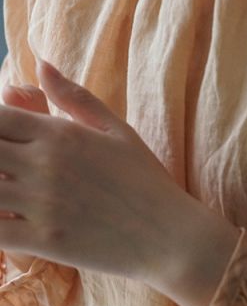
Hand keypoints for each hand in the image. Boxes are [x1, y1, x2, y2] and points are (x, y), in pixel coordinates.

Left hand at [0, 57, 196, 283]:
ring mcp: (43, 204)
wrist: (172, 237)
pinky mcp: (46, 242)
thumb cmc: (148, 183)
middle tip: (9, 173)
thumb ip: (74, 98)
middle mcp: (45, 165)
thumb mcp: (118, 131)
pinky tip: (10, 222)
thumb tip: (40, 64)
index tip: (6, 142)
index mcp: (59, 134)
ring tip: (11, 196)